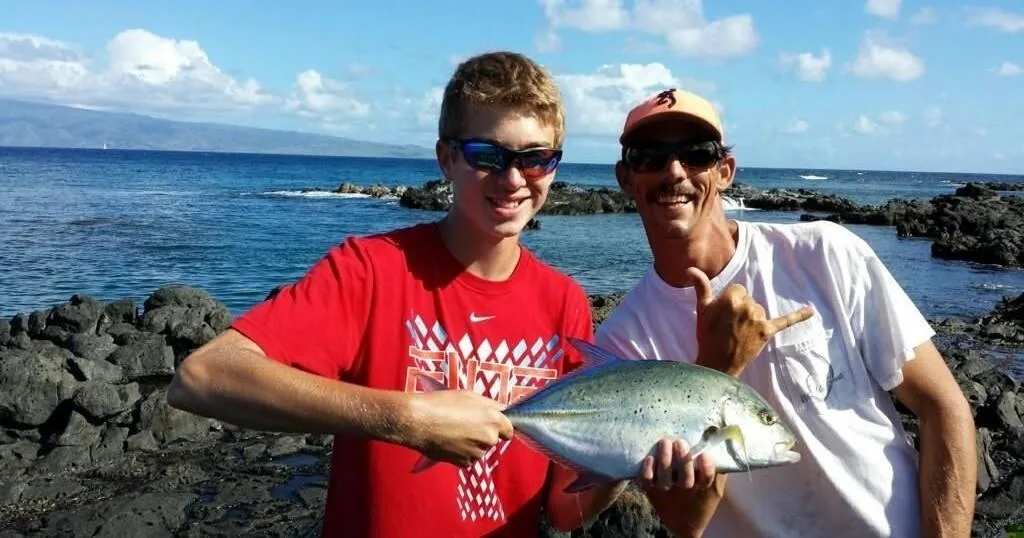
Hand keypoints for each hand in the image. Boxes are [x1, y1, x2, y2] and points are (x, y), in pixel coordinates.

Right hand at [403, 389, 513, 467]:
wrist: (418, 420)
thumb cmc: (442, 404)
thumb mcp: (469, 396)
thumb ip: (488, 406)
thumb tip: (500, 411)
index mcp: (493, 419)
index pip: (509, 430)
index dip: (500, 427)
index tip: (489, 425)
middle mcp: (489, 437)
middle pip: (493, 440)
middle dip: (482, 435)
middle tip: (464, 425)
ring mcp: (477, 452)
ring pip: (479, 450)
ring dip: (471, 444)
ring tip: (452, 432)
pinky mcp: (464, 463)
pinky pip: (467, 459)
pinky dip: (460, 453)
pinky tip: (448, 442)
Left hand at [641, 437, 724, 537]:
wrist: (684, 523)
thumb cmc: (701, 499)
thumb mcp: (714, 489)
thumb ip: (718, 472)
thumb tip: (718, 447)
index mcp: (703, 487)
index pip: (707, 477)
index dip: (706, 466)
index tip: (704, 454)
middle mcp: (685, 489)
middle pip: (685, 476)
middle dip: (683, 459)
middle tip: (680, 443)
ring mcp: (667, 490)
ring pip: (665, 476)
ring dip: (665, 459)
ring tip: (665, 442)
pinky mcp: (652, 490)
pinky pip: (647, 481)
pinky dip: (647, 470)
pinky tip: (650, 458)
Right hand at [689, 266, 813, 375]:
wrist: (716, 363)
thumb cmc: (707, 336)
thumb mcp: (702, 310)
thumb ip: (701, 287)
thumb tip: (691, 269)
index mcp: (731, 298)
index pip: (738, 290)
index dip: (730, 301)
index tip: (723, 315)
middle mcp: (747, 306)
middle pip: (749, 299)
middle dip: (741, 310)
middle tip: (730, 326)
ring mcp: (758, 319)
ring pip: (759, 310)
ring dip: (752, 318)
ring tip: (740, 333)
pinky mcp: (767, 331)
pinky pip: (785, 321)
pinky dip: (798, 316)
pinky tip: (811, 311)